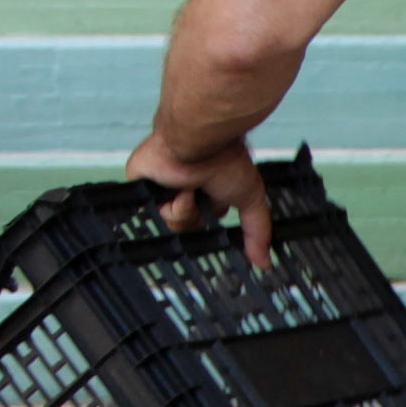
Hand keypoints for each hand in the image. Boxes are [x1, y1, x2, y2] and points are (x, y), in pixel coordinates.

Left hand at [127, 129, 273, 269]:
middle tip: (206, 201)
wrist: (201, 144)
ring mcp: (162, 185)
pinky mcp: (141, 183)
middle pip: (186, 226)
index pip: (205, 219)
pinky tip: (183, 189)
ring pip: (171, 223)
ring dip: (187, 212)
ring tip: (195, 190)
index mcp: (206, 186)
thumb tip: (264, 261)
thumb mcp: (251, 198)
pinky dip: (174, 205)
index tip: (217, 226)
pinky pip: (155, 212)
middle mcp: (183, 185)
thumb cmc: (224, 157)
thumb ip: (257, 230)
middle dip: (198, 219)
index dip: (210, 225)